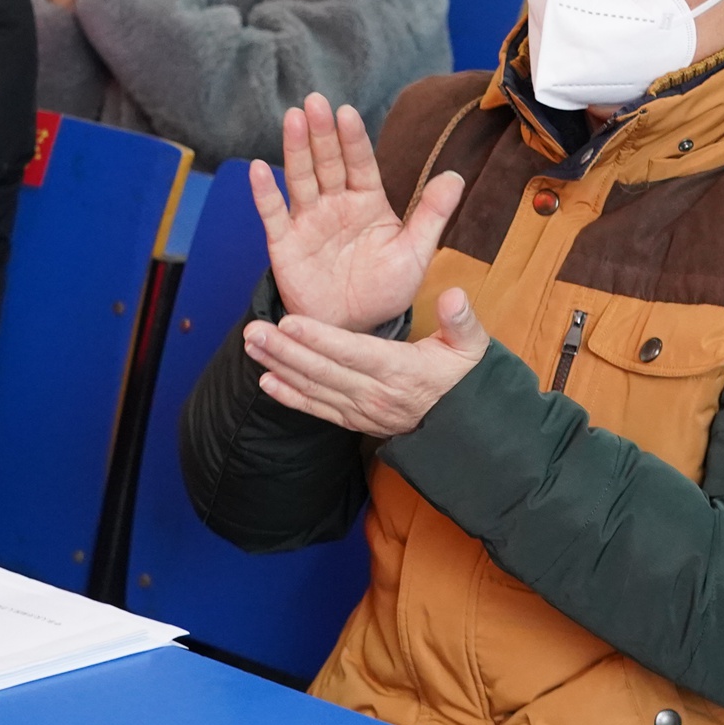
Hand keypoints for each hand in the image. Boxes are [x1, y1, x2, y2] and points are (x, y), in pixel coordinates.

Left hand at [244, 285, 488, 436]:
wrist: (465, 428)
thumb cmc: (464, 378)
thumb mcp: (472, 346)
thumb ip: (462, 321)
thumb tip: (454, 296)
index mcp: (401, 370)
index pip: (353, 352)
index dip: (319, 338)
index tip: (289, 322)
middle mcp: (376, 393)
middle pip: (323, 371)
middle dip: (285, 350)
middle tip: (253, 331)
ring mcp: (362, 411)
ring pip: (314, 389)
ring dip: (280, 368)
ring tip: (251, 347)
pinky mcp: (355, 421)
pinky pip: (317, 410)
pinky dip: (289, 397)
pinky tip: (266, 382)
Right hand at [252, 94, 463, 332]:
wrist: (353, 329)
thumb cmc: (384, 289)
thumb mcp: (414, 253)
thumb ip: (432, 215)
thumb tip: (456, 176)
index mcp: (368, 201)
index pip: (360, 163)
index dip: (353, 139)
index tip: (347, 112)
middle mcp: (335, 204)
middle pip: (327, 162)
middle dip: (322, 132)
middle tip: (315, 102)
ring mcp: (308, 222)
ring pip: (300, 179)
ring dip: (295, 149)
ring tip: (292, 118)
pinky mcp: (285, 245)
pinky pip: (273, 215)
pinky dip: (265, 192)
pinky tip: (259, 168)